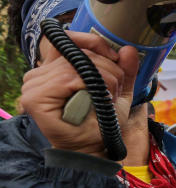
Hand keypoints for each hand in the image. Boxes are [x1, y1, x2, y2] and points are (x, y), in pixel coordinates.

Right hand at [21, 31, 138, 157]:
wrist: (95, 148)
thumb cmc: (101, 123)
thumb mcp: (118, 92)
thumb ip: (124, 70)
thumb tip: (129, 49)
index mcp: (55, 68)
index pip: (68, 39)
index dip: (94, 42)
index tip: (115, 56)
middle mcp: (39, 74)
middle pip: (77, 52)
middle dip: (107, 66)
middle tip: (116, 87)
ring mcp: (33, 85)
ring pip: (75, 64)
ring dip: (103, 79)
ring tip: (109, 97)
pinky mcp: (35, 97)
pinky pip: (67, 78)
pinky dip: (90, 85)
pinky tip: (99, 99)